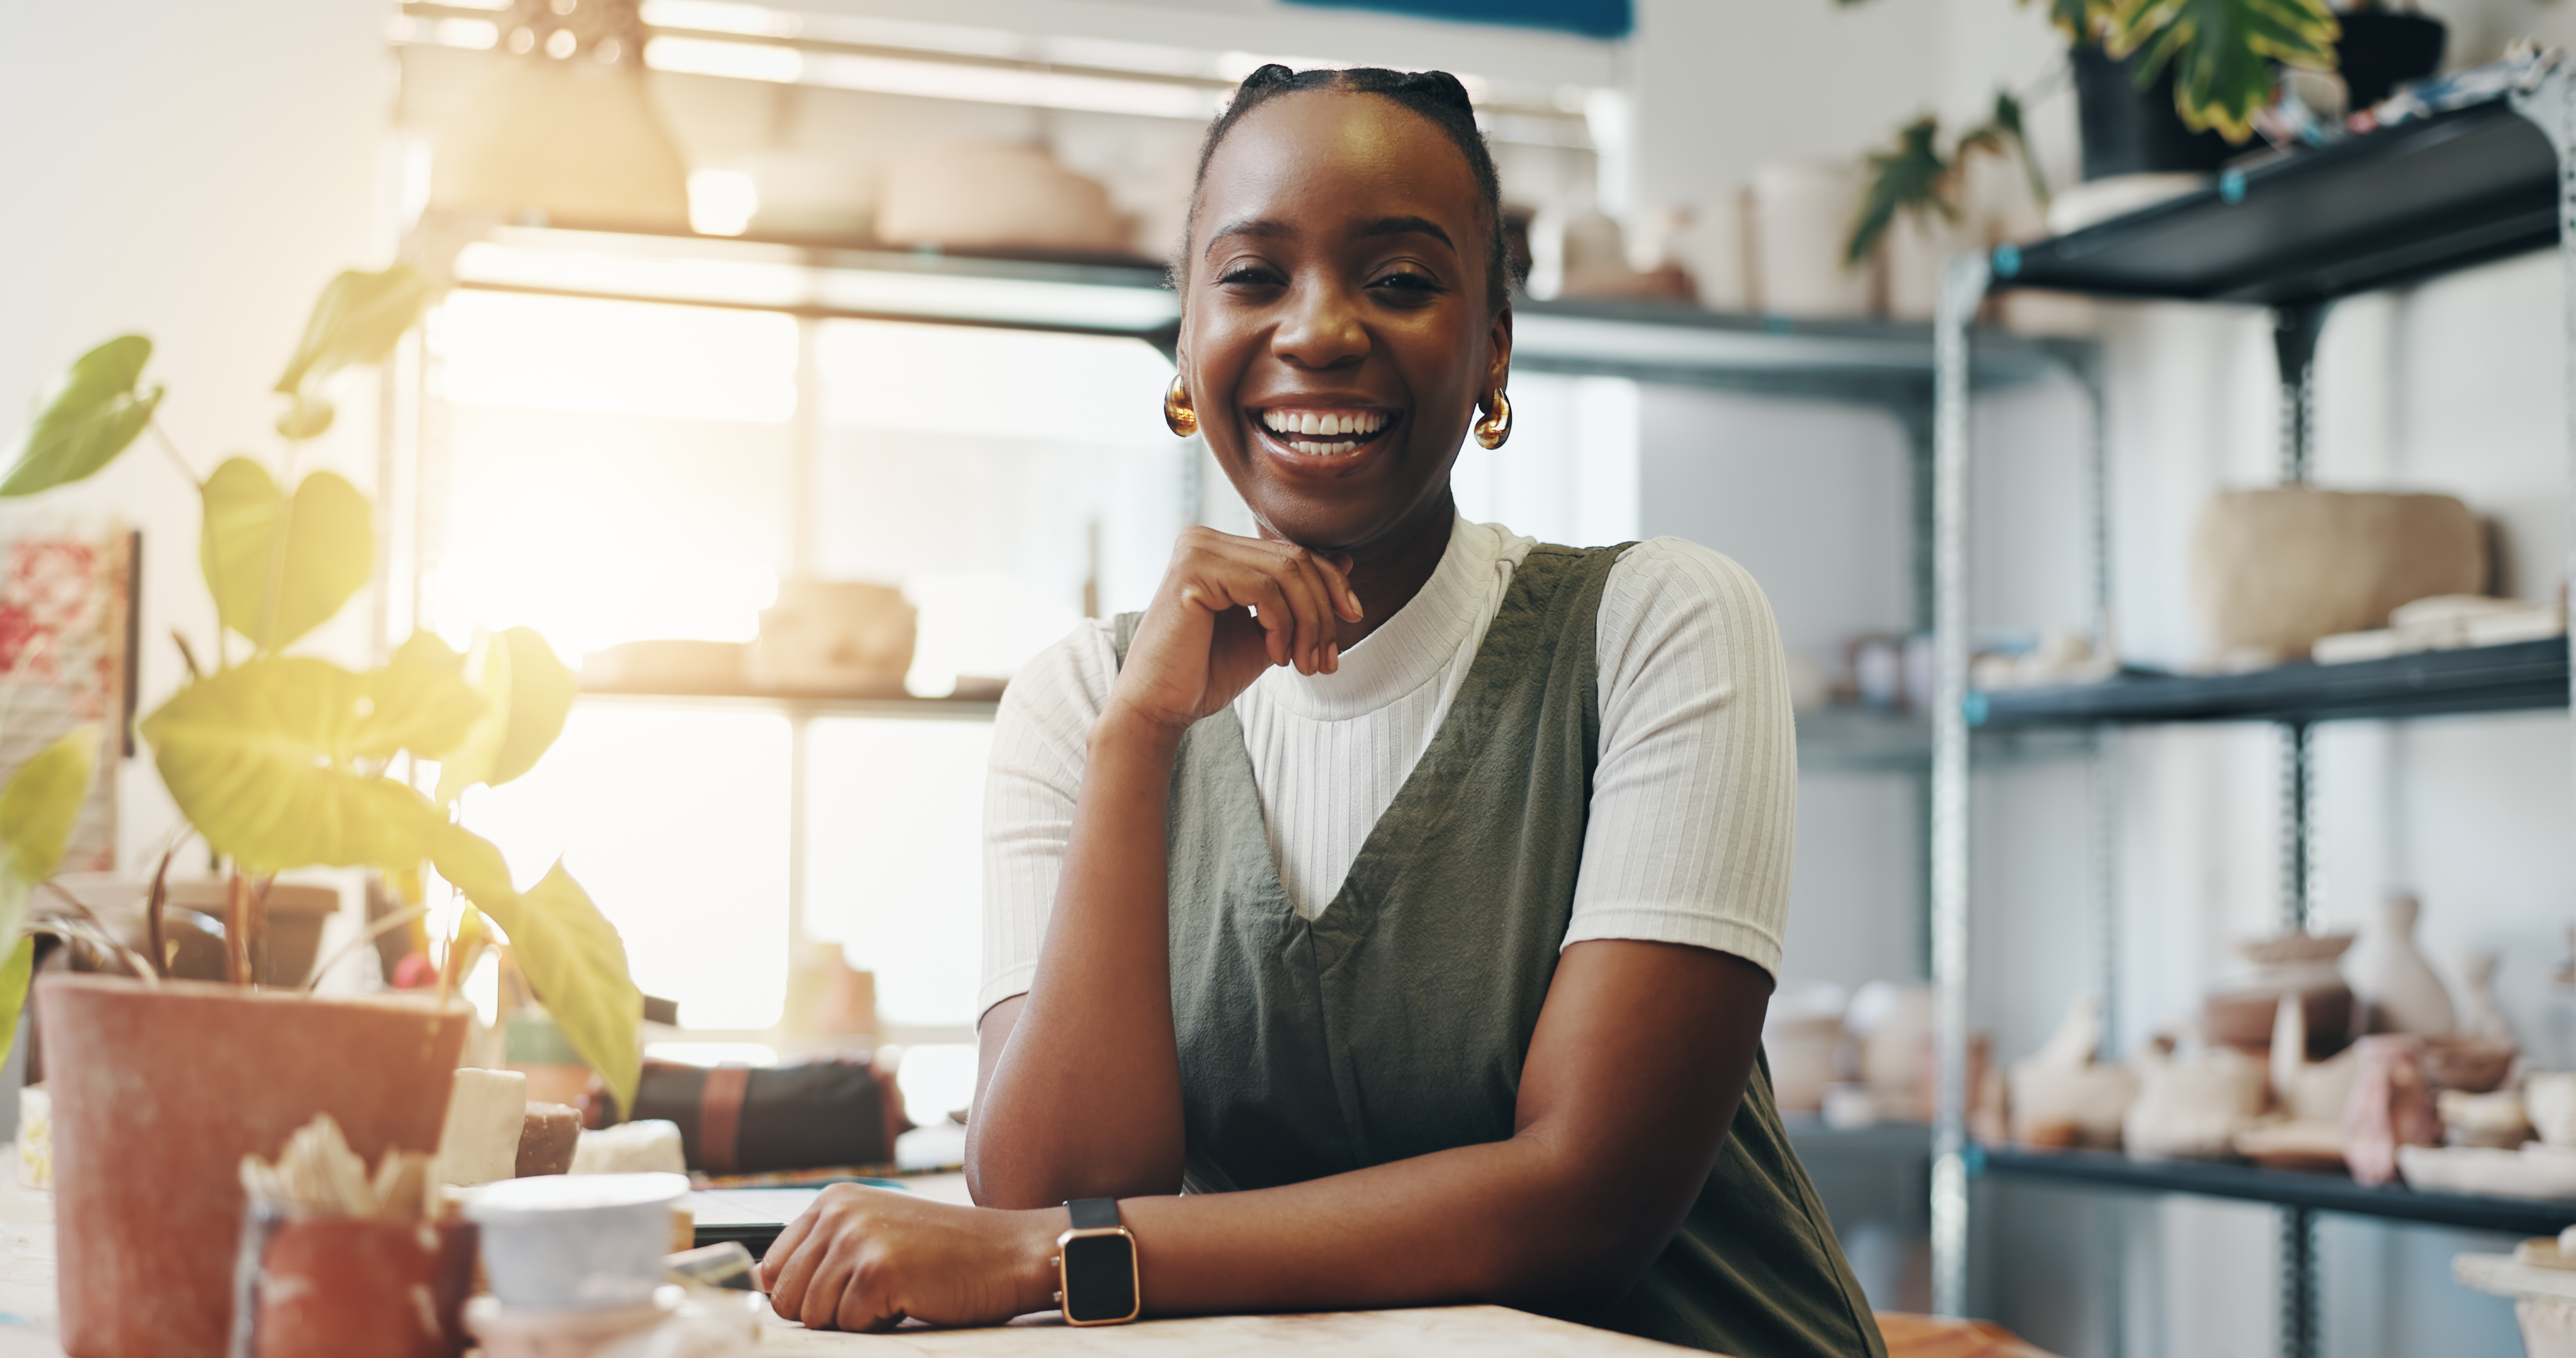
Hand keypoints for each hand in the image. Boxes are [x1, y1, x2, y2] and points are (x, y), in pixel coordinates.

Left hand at [757, 1184, 1058, 1330]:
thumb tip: (767, 1288)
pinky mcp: (878, 1271)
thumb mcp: (874, 1232)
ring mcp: (857, 1239)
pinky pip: (850, 1325)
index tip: (839, 1295)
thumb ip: (824, 1251)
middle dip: (825, 1312)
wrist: (1008, 1253)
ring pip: (814, 1316)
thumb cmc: (945, 1252)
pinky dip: (880, 1324)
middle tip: (873, 1296)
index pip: (772, 1267)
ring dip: (854, 1319)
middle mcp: (838, 1213)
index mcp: (833, 1200)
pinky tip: (910, 1298)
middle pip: (786, 1296)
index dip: (800, 1295)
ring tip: (896, 1292)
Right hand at [1108, 527, 1364, 733]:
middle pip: (1295, 559)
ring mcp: (1195, 549)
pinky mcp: (1192, 571)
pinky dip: (1282, 626)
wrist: (1160, 708)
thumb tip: (1346, 560)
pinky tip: (1275, 657)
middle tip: (1328, 660)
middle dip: (1323, 611)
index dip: (1331, 584)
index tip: (1353, 619)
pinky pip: (1264, 589)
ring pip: (1286, 572)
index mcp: (1219, 548)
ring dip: (1308, 625)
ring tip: (1305, 665)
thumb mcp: (1270, 631)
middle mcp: (1203, 539)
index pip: (1293, 552)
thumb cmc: (1207, 673)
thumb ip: (1299, 597)